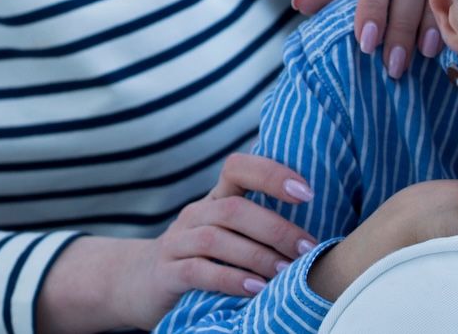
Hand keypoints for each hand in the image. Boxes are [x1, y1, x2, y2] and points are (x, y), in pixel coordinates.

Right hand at [112, 153, 319, 328]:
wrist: (137, 283)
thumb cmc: (199, 260)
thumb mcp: (225, 236)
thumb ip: (257, 227)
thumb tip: (321, 231)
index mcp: (214, 200)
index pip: (238, 167)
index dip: (271, 173)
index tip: (306, 191)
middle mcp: (195, 215)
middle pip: (234, 208)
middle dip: (275, 227)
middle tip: (307, 249)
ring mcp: (177, 243)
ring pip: (217, 239)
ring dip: (257, 255)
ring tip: (285, 274)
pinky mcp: (167, 273)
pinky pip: (198, 271)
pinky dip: (230, 279)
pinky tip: (255, 290)